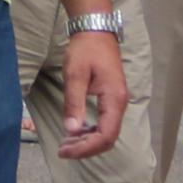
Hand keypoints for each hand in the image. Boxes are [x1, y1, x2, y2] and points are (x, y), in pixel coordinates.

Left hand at [52, 30, 131, 158]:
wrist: (95, 31)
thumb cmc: (85, 50)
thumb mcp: (75, 75)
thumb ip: (74, 103)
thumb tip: (71, 130)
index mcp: (114, 99)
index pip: (106, 136)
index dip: (86, 148)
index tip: (65, 151)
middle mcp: (120, 104)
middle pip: (108, 138)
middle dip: (85, 148)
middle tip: (62, 150)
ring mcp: (117, 102)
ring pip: (106, 132)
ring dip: (87, 142)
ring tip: (66, 144)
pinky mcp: (111, 99)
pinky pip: (104, 123)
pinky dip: (90, 132)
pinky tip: (75, 132)